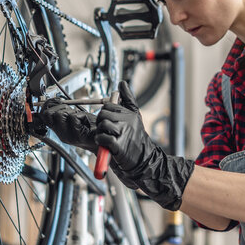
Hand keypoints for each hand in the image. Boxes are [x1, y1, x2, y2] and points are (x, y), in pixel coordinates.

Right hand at [38, 98, 97, 152]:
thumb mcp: (72, 119)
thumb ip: (62, 113)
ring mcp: (68, 136)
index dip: (48, 105)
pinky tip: (85, 121)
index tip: (57, 102)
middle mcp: (60, 134)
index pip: (43, 115)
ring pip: (59, 115)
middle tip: (70, 111)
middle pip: (48, 114)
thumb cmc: (89, 127)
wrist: (103, 139)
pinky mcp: (77, 136)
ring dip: (70, 111)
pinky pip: (74, 118)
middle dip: (59, 107)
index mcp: (58, 130)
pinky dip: (81, 115)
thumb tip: (53, 101)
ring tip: (78, 116)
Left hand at [95, 81, 194, 209]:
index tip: (109, 121)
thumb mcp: (135, 117)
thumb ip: (128, 99)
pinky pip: (102, 137)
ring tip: (106, 137)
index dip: (105, 113)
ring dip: (100, 132)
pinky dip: (100, 140)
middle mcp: (128, 121)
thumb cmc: (137, 140)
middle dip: (100, 122)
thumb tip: (122, 83)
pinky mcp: (118, 145)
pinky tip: (105, 144)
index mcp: (130, 113)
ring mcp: (124, 132)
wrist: (145, 161)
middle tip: (105, 130)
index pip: (109, 105)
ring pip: (102, 124)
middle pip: (103, 114)